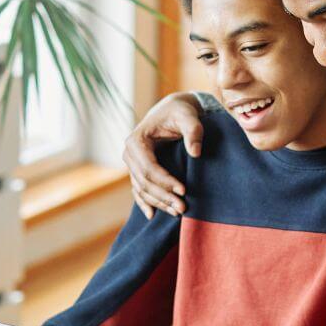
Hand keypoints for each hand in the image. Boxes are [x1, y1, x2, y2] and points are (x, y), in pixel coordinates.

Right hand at [124, 92, 206, 218]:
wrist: (174, 110)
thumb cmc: (180, 112)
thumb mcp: (188, 116)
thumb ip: (194, 131)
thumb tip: (196, 153)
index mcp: (137, 141)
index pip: (149, 168)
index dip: (165, 182)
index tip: (184, 190)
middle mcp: (130, 153)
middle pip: (144, 182)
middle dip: (163, 196)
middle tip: (183, 208)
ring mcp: (132, 163)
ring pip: (142, 189)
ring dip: (158, 203)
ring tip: (177, 212)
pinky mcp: (138, 169)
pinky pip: (139, 189)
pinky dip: (145, 203)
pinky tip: (152, 215)